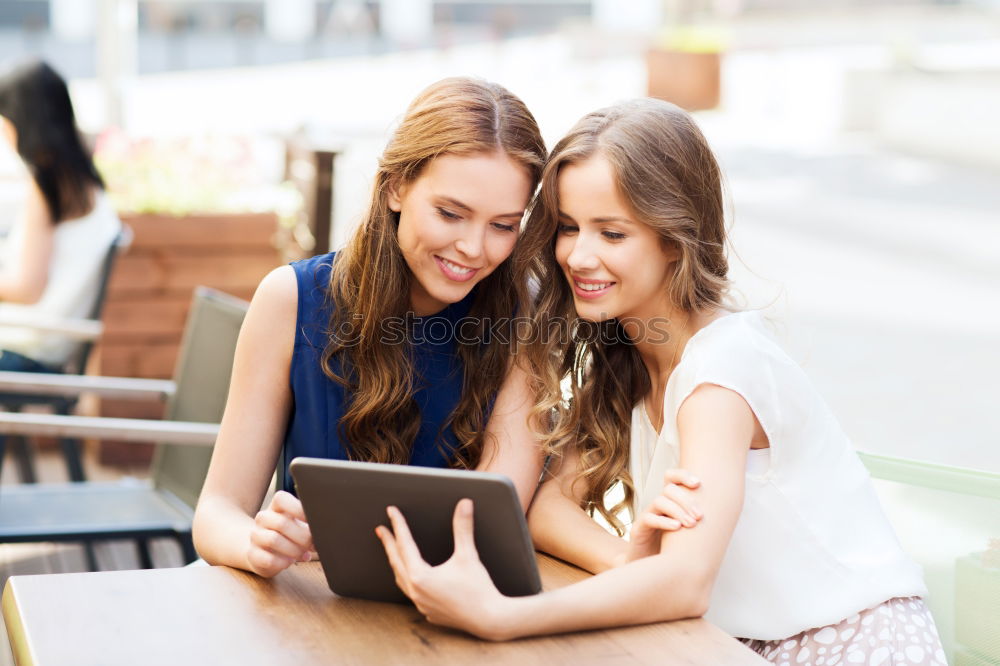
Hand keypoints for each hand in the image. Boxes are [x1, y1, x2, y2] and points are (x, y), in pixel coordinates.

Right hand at [247, 490, 316, 576]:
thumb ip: (310, 525)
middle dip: (302, 536)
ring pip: (273, 540)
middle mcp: (263, 518)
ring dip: (293, 550)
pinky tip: (289, 562)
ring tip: (302, 554)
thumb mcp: (298, 525)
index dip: (298, 508)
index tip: (313, 520)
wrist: (262, 549)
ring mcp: (255, 536)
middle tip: (312, 544)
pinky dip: (282, 562)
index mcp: (276, 507)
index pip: (281, 499)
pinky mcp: (252, 554)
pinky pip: (267, 559)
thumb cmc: (288, 535)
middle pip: (281, 523)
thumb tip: (326, 531)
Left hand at [376, 499, 518, 640]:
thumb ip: (463, 528)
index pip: (405, 544)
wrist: (489, 619)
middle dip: (389, 543)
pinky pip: (411, 593)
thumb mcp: (468, 555)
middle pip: (397, 561)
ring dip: (396, 562)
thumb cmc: (478, 588)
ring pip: (401, 579)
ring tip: (393, 551)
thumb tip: (465, 503)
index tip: (391, 511)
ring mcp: (420, 604)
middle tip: (381, 529)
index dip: (398, 525)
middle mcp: (416, 591)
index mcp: (420, 576)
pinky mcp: (429, 612)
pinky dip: (407, 579)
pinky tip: (411, 577)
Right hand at [625, 469, 701, 563]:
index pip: (671, 478)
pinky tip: (677, 528)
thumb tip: (728, 513)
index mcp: (669, 501)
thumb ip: (699, 521)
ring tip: (691, 524)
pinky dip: (664, 521)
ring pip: (660, 501)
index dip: (683, 475)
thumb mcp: (688, 533)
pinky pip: (649, 518)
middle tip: (700, 515)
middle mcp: (657, 506)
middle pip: (669, 489)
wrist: (650, 569)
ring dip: (678, 511)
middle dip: (687, 500)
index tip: (698, 483)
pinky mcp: (638, 530)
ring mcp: (647, 516)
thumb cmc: (673, 550)